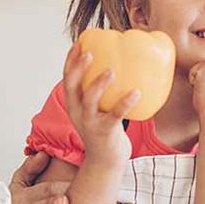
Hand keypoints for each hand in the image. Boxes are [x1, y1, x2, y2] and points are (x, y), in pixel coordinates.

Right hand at [61, 42, 137, 163]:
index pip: (67, 78)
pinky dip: (125, 103)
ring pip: (89, 100)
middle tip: (89, 52)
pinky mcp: (105, 132)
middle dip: (78, 67)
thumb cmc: (106, 131)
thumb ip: (103, 94)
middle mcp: (78, 112)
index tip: (80, 42)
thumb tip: (123, 70)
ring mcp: (90, 122)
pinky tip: (136, 93)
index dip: (71, 60)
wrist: (106, 161)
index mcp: (75, 104)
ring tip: (111, 71)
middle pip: (72, 86)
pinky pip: (115, 115)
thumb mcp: (98, 110)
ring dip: (98, 84)